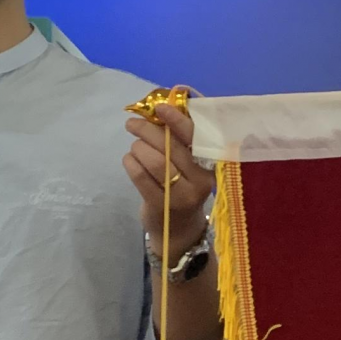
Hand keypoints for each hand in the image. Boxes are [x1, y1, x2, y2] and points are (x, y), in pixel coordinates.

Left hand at [124, 100, 215, 255]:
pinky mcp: (161, 206)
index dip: (176, 120)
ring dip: (138, 148)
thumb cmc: (183, 189)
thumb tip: (159, 111)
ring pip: (155, 161)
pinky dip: (130, 163)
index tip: (159, 108)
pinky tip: (129, 160)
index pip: (195, 138)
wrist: (179, 231)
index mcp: (210, 165)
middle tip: (132, 124)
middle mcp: (200, 181)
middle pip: (169, 148)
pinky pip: (141, 176)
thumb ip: (179, 142)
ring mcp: (181, 196)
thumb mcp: (190, 167)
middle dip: (147, 131)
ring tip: (134, 147)